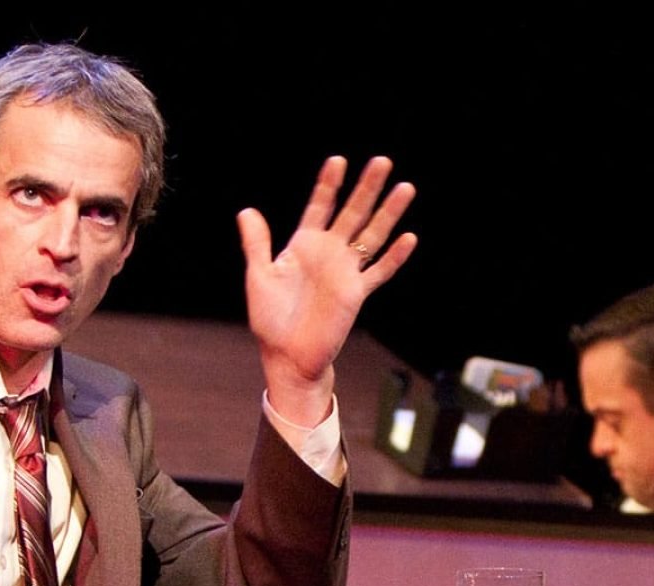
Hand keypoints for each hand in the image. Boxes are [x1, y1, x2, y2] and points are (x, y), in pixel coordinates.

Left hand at [237, 155, 418, 425]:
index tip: (339, 160)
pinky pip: (379, 272)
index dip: (329, 184)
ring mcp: (345, 272)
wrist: (288, 356)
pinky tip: (408, 238)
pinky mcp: (356, 293)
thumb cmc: (270, 319)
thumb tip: (246, 211)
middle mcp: (329, 254)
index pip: (320, 206)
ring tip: (404, 188)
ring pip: (372, 235)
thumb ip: (257, 243)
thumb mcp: (259, 276)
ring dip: (388, 213)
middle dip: (367, 187)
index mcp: (304, 245)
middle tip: (383, 161)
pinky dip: (394, 257)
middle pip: (353, 213)